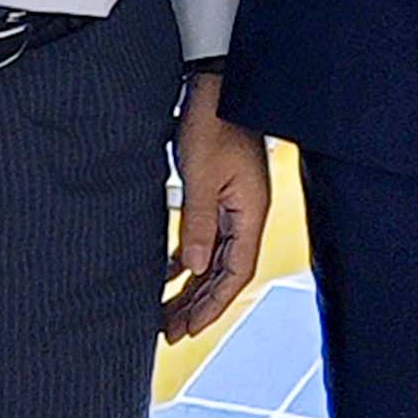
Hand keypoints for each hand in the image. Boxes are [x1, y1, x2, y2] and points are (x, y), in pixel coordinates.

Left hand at [164, 72, 268, 341]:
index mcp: (251, 211)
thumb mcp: (201, 175)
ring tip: (167, 311)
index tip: (187, 329)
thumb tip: (195, 270)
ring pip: (215, 258)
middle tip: (170, 333)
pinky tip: (171, 272)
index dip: (213, 304)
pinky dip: (189, 259)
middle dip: (199, 304)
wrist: (215, 84)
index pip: (236, 272)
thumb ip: (200, 224)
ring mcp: (234, 203)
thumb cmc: (213, 122)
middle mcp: (246, 212)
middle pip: (226, 271)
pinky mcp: (219, 193)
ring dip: (192, 286)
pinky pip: (206, 238)